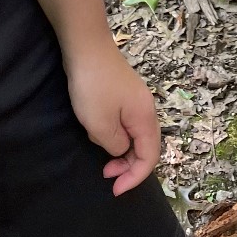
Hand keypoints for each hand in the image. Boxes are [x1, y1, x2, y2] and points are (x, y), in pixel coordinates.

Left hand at [65, 38, 160, 195]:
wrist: (86, 46)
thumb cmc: (93, 87)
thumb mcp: (100, 124)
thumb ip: (115, 145)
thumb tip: (120, 149)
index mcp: (145, 119)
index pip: (150, 157)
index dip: (135, 177)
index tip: (115, 190)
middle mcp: (146, 109)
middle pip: (146, 146)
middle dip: (128, 165)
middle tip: (106, 175)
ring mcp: (135, 100)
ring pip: (134, 135)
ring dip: (119, 149)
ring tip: (97, 146)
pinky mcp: (123, 93)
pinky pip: (125, 123)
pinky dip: (114, 134)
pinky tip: (96, 128)